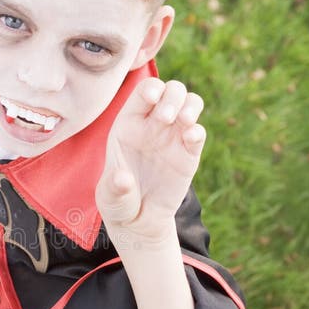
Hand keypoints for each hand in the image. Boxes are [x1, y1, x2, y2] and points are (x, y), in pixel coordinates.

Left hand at [95, 78, 205, 242]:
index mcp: (129, 123)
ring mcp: (173, 136)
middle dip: (172, 97)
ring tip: (185, 121)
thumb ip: (113, 186)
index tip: (152, 101)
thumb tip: (123, 178)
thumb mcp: (109, 196)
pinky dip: (198, 131)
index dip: (151, 89)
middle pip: (171, 90)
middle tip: (166, 119)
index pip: (144, 92)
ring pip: (190, 103)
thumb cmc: (118, 201)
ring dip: (191, 106)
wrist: (140, 219)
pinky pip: (198, 133)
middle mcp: (153, 124)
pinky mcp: (189, 153)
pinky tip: (191, 138)